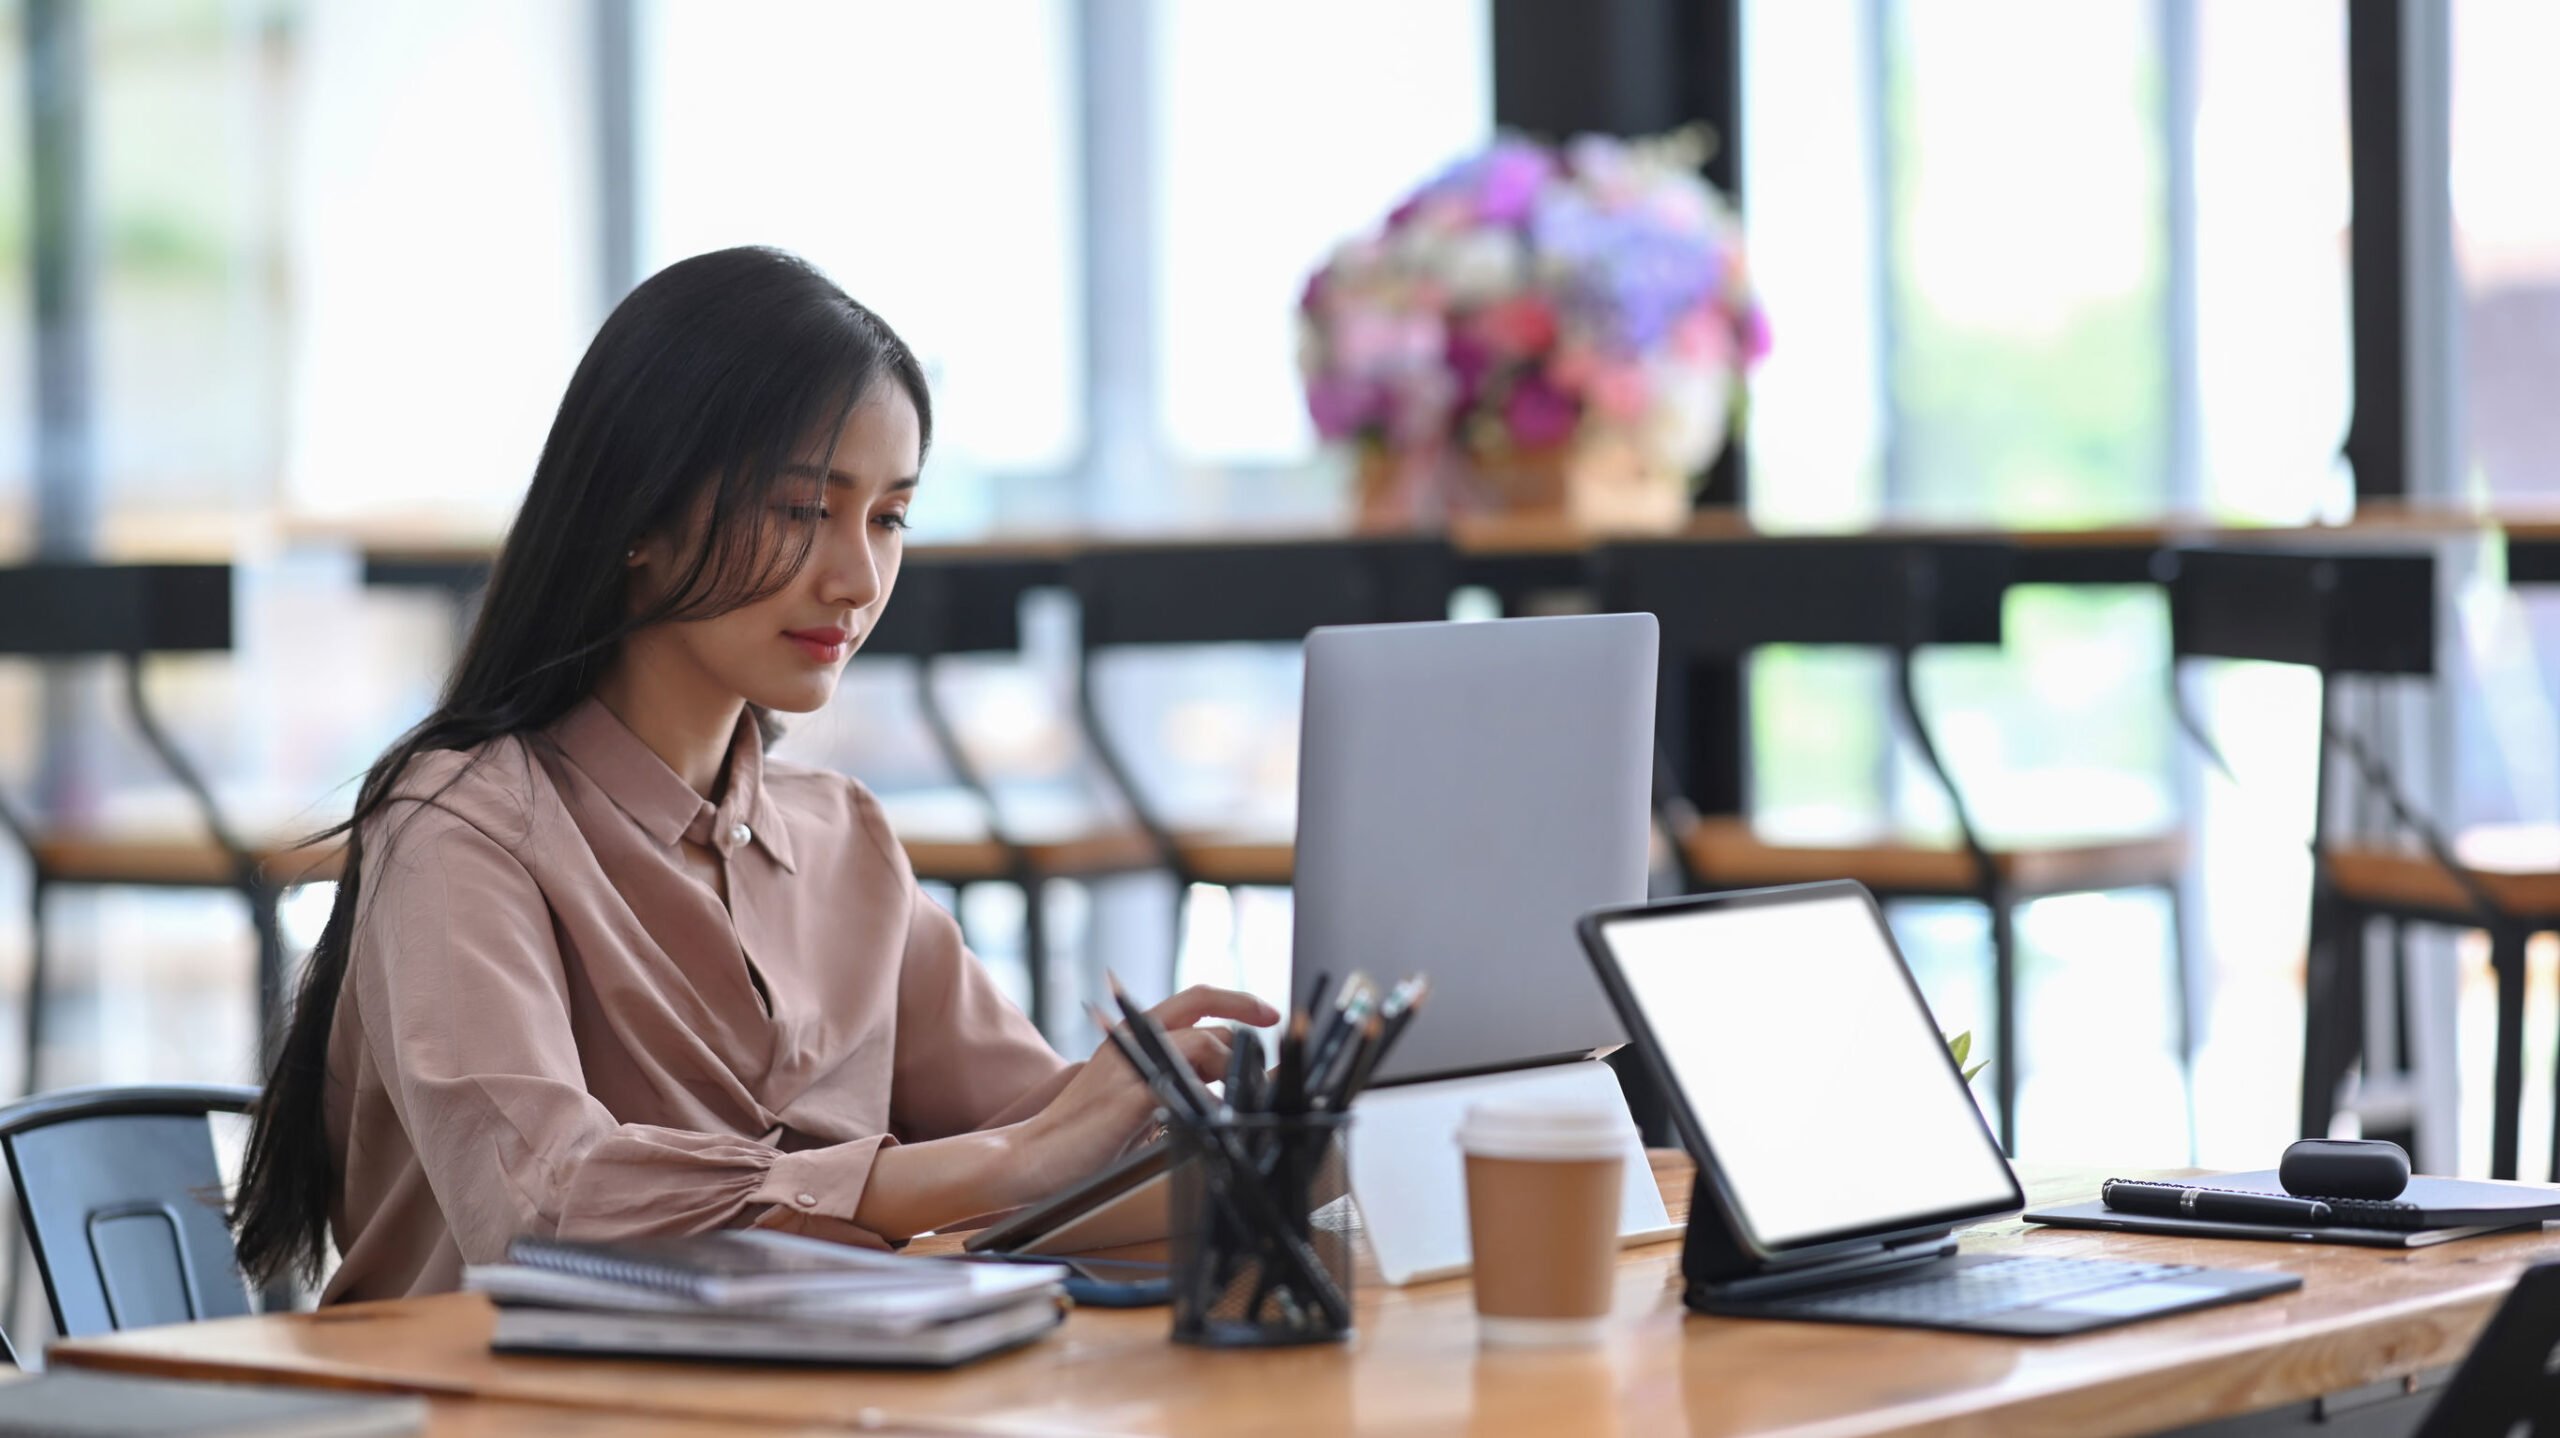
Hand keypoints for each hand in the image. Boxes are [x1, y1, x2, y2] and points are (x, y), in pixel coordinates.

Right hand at [1010, 984, 1278, 1197]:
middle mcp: (1131, 1041)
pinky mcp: (1129, 1097)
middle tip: (1262, 1062)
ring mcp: (1129, 1066)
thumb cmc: (1083, 1139)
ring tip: (1236, 1103)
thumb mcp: (1136, 1101)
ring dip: (1231, 1071)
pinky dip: (1210, 1102)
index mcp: (1133, 1038)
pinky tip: (1213, 1123)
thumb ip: (1171, 1083)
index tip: (1268, 1014)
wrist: (1029, 1158)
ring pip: (1202, 1043)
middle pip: (1202, 1011)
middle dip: (1242, 1029)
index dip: (1236, 1001)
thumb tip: (1224, 1087)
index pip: (1194, 999)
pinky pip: (1187, 1084)